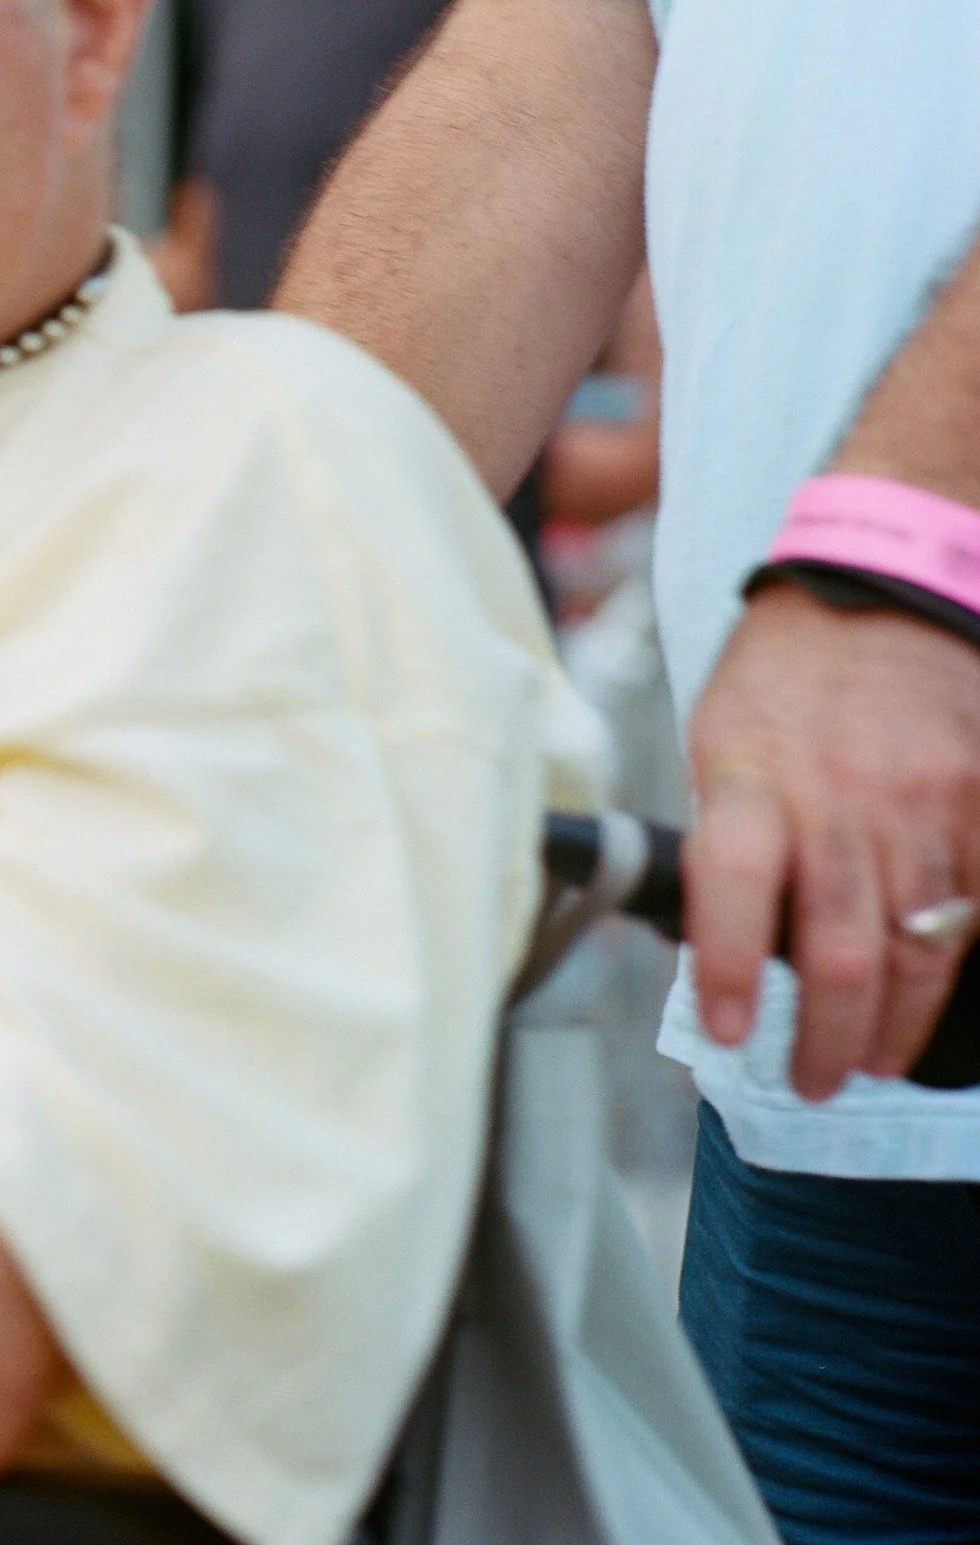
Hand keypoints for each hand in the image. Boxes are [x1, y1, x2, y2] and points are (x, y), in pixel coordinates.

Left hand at [686, 582, 979, 1096]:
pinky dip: (967, 964)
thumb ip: (727, 831)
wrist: (882, 590)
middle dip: (826, 1037)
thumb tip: (721, 939)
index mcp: (750, 771)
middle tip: (813, 1080)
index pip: (730, 883)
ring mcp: (923, 801)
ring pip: (921, 947)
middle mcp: (838, 793)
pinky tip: (946, 999)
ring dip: (897, 1025)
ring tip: (874, 1061)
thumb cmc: (785, 673)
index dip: (725, 971)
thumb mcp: (717, 734)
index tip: (727, 1035)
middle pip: (840, 947)